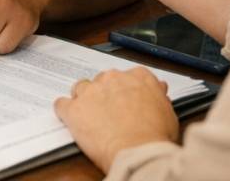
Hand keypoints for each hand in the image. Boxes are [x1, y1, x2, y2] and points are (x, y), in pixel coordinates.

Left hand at [55, 67, 178, 171]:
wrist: (138, 152)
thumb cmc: (154, 136)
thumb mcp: (167, 112)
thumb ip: (158, 96)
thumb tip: (158, 89)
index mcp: (137, 77)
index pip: (128, 76)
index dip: (125, 90)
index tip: (125, 100)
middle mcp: (113, 79)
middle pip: (103, 80)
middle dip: (104, 94)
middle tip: (109, 112)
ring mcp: (91, 92)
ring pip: (81, 88)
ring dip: (84, 99)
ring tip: (90, 116)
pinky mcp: (74, 109)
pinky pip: (61, 104)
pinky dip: (64, 111)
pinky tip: (70, 119)